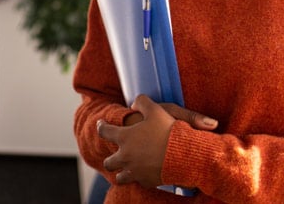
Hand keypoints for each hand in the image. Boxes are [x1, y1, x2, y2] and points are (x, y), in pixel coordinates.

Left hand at [98, 95, 217, 186]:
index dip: (101, 126)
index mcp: (125, 138)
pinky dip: (139, 177)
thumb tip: (134, 103)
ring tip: (127, 168)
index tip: (100, 124)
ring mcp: (135, 171)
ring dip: (121, 172)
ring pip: (120, 177)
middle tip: (115, 154)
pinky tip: (144, 172)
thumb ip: (142, 102)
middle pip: (109, 162)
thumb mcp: (155, 109)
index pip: (105, 132)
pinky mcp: (146, 181)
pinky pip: (138, 181)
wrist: (182, 153)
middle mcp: (126, 157)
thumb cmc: (168, 129)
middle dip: (110, 158)